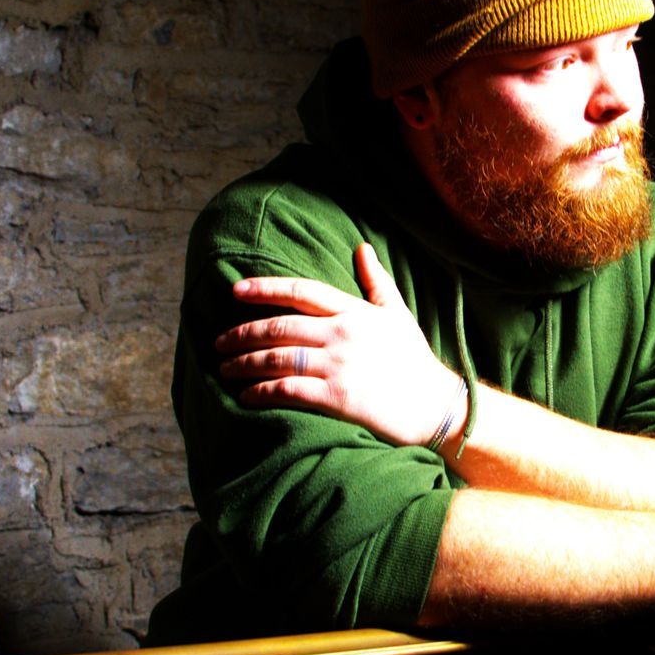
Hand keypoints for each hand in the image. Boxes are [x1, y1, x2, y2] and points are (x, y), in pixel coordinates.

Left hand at [215, 244, 462, 447]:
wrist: (436, 406)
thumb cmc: (415, 360)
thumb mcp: (397, 313)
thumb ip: (376, 281)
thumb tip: (362, 248)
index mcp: (354, 311)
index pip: (302, 291)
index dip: (265, 288)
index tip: (235, 290)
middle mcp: (343, 334)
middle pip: (280, 326)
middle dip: (243, 333)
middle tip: (218, 341)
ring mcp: (339, 365)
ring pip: (278, 357)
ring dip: (244, 363)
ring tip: (224, 368)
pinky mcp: (338, 398)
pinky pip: (288, 390)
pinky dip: (261, 392)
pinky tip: (245, 396)